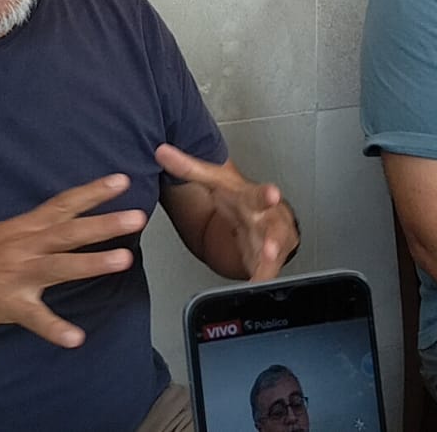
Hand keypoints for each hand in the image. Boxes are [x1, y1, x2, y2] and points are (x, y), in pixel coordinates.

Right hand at [0, 173, 145, 347]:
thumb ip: (30, 231)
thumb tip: (61, 223)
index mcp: (21, 227)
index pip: (63, 204)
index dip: (92, 192)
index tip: (122, 180)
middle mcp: (21, 245)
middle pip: (69, 231)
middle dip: (104, 223)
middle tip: (137, 216)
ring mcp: (13, 274)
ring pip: (59, 265)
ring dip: (91, 262)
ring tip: (123, 260)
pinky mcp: (3, 303)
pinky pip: (34, 318)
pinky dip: (55, 328)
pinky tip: (75, 338)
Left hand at [155, 143, 298, 280]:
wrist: (260, 213)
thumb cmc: (240, 197)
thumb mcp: (215, 181)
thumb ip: (189, 167)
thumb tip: (161, 152)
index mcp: (253, 198)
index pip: (259, 195)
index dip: (266, 195)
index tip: (272, 193)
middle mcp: (267, 219)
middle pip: (273, 226)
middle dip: (274, 236)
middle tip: (270, 246)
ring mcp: (271, 240)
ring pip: (275, 250)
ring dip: (270, 258)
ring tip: (266, 262)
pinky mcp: (269, 260)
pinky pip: (267, 271)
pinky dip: (262, 278)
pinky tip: (255, 284)